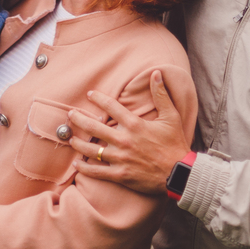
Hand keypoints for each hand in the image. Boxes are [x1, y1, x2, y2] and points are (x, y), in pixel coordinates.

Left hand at [67, 69, 189, 195]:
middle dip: (79, 119)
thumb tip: (156, 73)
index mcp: (134, 124)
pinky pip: (98, 171)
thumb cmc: (175, 144)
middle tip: (70, 115)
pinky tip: (76, 164)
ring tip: (70, 138)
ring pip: (92, 150)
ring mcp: (120, 158)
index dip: (98, 98)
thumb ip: (161, 94)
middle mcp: (124, 140)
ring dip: (78, 143)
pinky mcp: (121, 175)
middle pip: (94, 127)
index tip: (90, 94)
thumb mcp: (171, 116)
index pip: (111, 106)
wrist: (180, 174)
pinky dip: (85, 168)